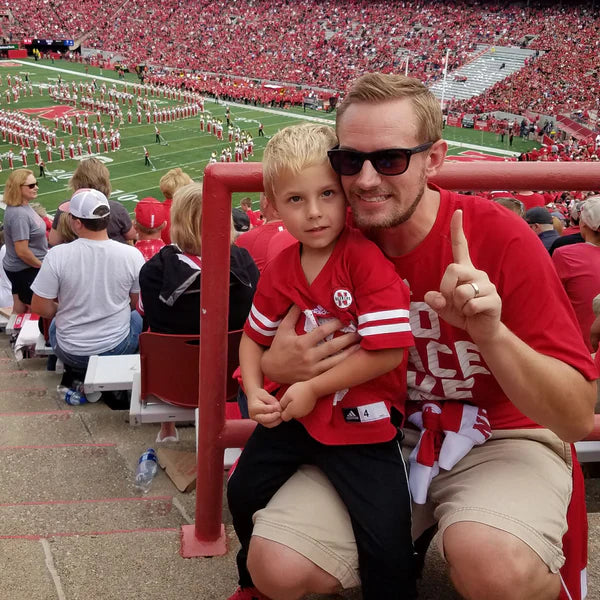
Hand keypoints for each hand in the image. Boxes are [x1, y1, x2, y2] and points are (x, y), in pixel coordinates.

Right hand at [247, 388, 281, 427]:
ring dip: (276, 421)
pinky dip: (276, 422)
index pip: (264, 409)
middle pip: (265, 419)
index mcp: (253, 407)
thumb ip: (272, 402)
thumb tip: (279, 409)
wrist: (254, 397)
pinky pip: (270, 425)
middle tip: (280, 413)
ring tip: (281, 415)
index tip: (279, 408)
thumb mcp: (266, 395)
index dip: (272, 409)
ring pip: (268, 424)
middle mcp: (254, 416)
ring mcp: (257, 420)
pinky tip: (280, 417)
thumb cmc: (259, 395)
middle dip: (274, 417)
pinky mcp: (262, 422)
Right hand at [261, 305, 359, 383]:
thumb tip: (300, 300)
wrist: (271, 370)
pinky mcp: (314, 378)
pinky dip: (342, 366)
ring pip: (335, 361)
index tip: (346, 319)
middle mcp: (308, 356)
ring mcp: (312, 369)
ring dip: (350, 353)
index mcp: (302, 343)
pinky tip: (352, 361)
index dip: (335, 325)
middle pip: (333, 346)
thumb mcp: (283, 329)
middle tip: (360, 331)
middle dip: (348, 338)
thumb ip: (292, 315)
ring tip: (361, 345)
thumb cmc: (278, 347)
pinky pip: (331, 372)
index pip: (322, 332)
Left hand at [280, 381, 317, 420]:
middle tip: (289, 398)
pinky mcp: (308, 410)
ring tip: (295, 397)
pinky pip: (301, 410)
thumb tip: (280, 408)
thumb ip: (282, 403)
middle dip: (288, 408)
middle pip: (289, 415)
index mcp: (292, 412)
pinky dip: (299, 405)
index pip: (283, 417)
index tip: (284, 402)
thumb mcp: (287, 395)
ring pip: (295, 412)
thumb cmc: (299, 390)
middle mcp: (298, 415)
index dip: (282, 410)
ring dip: (294, 407)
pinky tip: (301, 398)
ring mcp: (304, 413)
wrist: (314, 388)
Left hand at [424, 210, 501, 343]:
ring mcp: (487, 285)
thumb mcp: (443, 307)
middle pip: (452, 269)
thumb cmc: (462, 313)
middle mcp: (477, 273)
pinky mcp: (494, 299)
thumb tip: (432, 297)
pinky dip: (467, 313)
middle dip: (445, 288)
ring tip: (466, 309)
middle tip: (451, 301)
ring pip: (461, 291)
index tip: (457, 211)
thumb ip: (435, 300)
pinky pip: (471, 304)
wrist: (482, 331)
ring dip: (457, 305)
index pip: (461, 246)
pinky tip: (474, 314)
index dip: (458, 229)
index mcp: (464, 270)